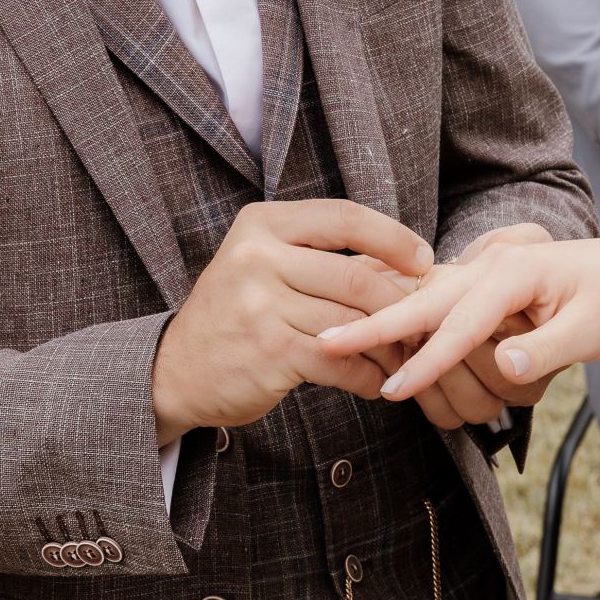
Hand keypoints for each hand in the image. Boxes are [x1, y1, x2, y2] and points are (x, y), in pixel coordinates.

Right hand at [152, 199, 432, 442]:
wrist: (175, 370)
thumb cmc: (236, 313)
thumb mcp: (263, 263)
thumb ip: (319, 256)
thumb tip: (405, 262)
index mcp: (262, 224)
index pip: (345, 217)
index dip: (393, 238)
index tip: (425, 261)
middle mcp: (257, 257)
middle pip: (356, 276)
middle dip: (398, 304)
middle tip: (421, 322)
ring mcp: (260, 305)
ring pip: (352, 322)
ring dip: (387, 346)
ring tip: (402, 356)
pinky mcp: (269, 353)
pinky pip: (339, 362)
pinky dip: (366, 376)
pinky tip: (373, 382)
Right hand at [318, 236, 599, 402]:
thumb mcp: (593, 331)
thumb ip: (545, 349)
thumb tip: (504, 366)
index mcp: (515, 272)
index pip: (460, 322)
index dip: (426, 360)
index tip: (392, 388)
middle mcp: (491, 266)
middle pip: (424, 300)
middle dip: (376, 324)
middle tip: (326, 342)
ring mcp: (484, 271)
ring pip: (427, 300)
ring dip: (391, 326)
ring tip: (341, 344)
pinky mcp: (484, 284)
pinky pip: (441, 305)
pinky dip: (410, 321)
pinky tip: (380, 335)